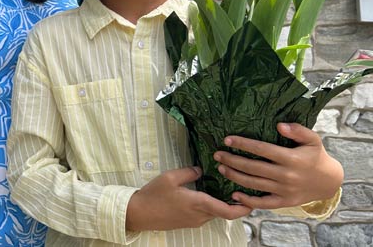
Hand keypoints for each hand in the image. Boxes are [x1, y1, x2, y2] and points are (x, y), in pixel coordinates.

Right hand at [126, 167, 250, 231]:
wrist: (139, 214)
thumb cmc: (154, 195)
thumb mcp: (170, 177)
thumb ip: (189, 172)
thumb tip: (202, 170)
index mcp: (197, 204)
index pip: (227, 211)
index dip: (243, 208)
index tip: (251, 200)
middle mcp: (199, 216)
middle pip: (224, 213)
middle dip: (235, 204)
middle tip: (241, 189)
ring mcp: (194, 221)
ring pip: (215, 214)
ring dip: (222, 205)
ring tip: (225, 189)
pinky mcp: (188, 222)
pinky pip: (206, 215)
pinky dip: (212, 206)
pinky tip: (208, 194)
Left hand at [214, 122, 343, 209]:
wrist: (330, 182)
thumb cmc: (316, 156)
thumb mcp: (313, 139)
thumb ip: (298, 130)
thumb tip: (279, 125)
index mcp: (291, 158)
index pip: (262, 149)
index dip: (243, 144)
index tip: (227, 139)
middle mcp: (286, 175)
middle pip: (253, 168)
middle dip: (232, 160)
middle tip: (217, 155)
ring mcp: (285, 191)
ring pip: (254, 184)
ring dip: (235, 177)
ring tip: (221, 169)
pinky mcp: (285, 202)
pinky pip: (264, 203)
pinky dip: (248, 201)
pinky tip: (234, 195)